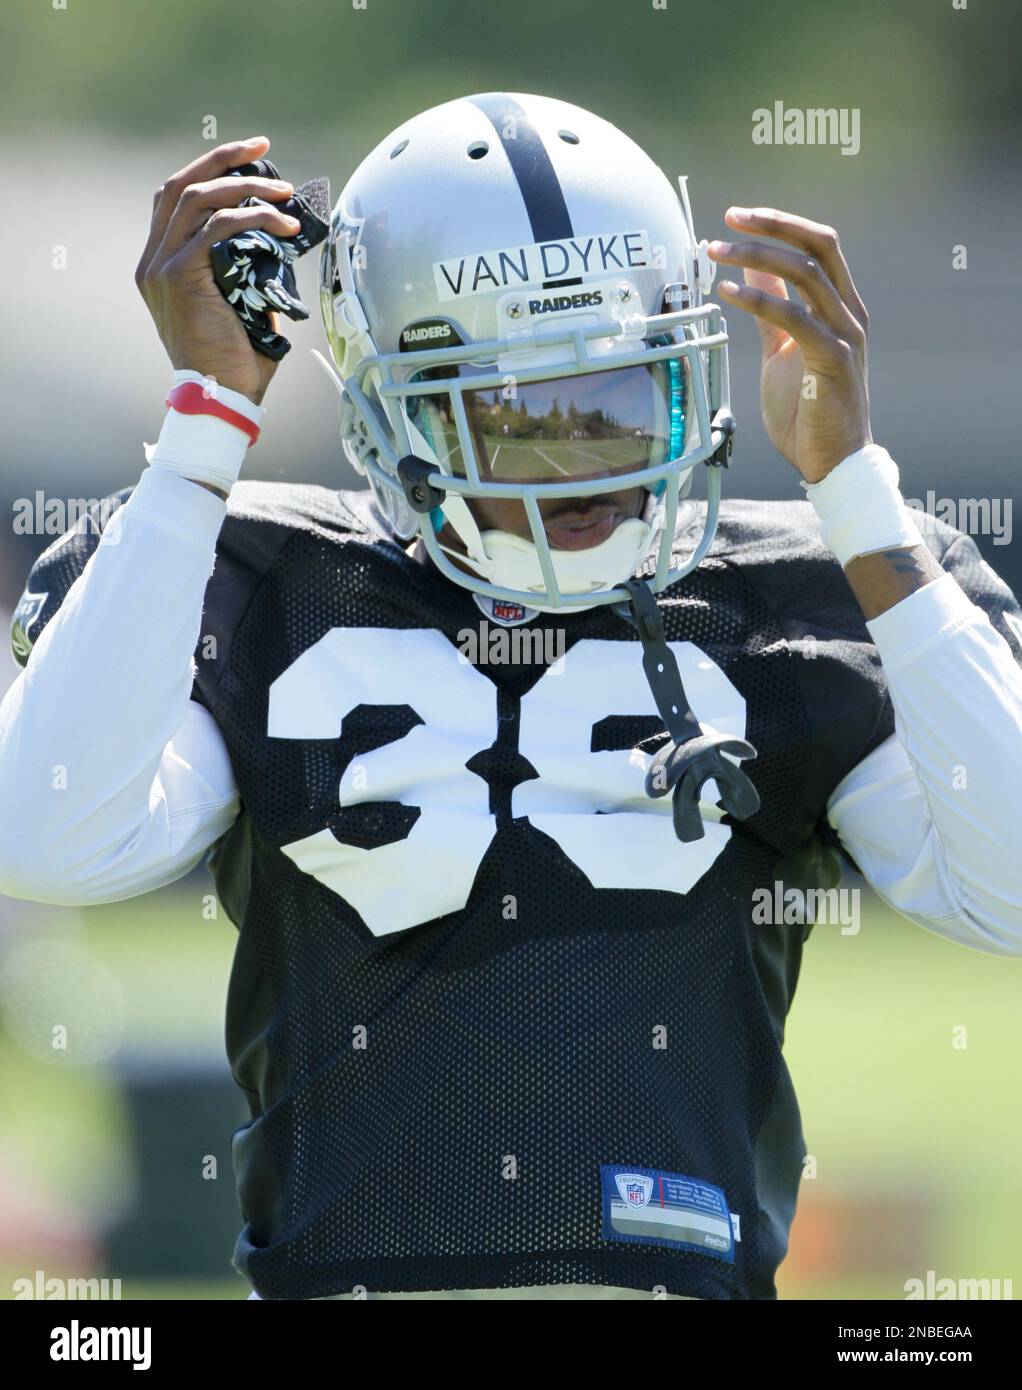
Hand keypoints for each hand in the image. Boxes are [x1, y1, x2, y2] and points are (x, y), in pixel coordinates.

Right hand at [135, 136, 299, 404]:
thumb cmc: (235, 359)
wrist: (220, 396)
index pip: (176, 197)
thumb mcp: (239, 300)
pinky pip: (217, 229)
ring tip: (284, 191)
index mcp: (159, 262)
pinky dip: (253, 218)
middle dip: (225, 159)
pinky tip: (283, 225)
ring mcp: (162, 266)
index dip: (210, 169)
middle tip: (263, 148)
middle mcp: (152, 259)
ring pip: (199, 199)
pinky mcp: (181, 277)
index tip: (249, 156)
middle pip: (182, 185)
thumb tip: (276, 235)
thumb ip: (245, 264)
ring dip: (245, 187)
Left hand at [707, 209, 870, 483]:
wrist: (832, 461)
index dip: (779, 224)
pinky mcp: (833, 360)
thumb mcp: (782, 348)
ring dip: (756, 257)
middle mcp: (849, 313)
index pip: (818, 245)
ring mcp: (845, 334)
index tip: (737, 217)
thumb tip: (751, 271)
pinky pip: (795, 318)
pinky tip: (727, 293)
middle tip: (729, 217)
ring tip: (716, 252)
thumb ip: (772, 309)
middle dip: (773, 224)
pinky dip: (759, 300)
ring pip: (805, 274)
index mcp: (840, 306)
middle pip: (818, 246)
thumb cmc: (807, 410)